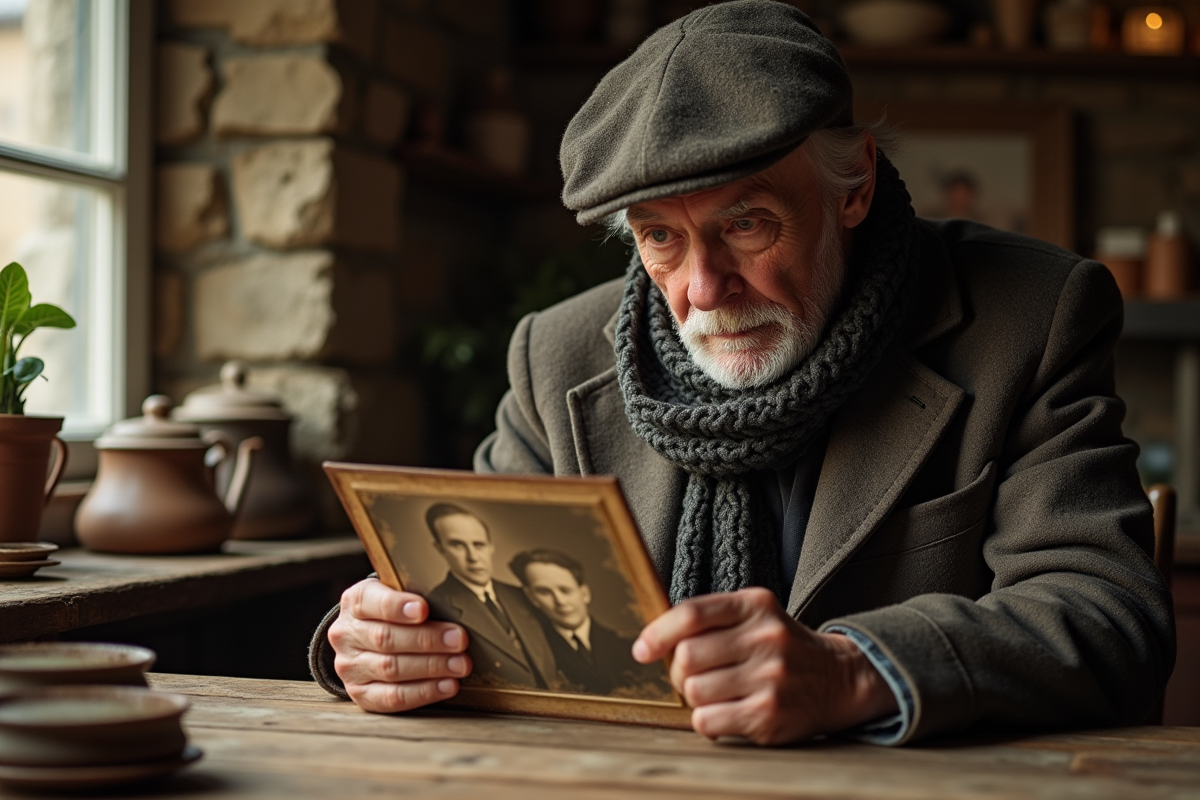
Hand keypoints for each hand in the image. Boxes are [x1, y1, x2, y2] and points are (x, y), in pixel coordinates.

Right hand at [328, 577, 471, 712]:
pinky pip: (392, 698)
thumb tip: (453, 600)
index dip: (397, 606)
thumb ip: (416, 595)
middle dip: (427, 639)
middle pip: (386, 639)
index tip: (424, 609)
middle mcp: (346, 634)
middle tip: (459, 640)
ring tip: (460, 664)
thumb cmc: (394, 613)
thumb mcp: (397, 594)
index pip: (369, 602)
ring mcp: (350, 667)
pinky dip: (424, 692)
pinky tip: (447, 685)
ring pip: (390, 669)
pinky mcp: (360, 694)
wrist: (366, 639)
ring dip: (431, 667)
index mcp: (355, 602)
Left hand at [632, 587, 897, 743]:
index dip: (657, 633)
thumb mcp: (754, 616)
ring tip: (717, 693)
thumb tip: (650, 640)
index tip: (642, 650)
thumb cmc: (781, 647)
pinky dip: (707, 721)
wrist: (838, 679)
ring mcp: (770, 678)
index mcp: (756, 605)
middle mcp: (766, 638)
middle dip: (678, 670)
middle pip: (686, 657)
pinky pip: (707, 721)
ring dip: (695, 697)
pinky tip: (725, 713)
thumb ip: (710, 619)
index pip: (692, 614)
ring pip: (694, 691)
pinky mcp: (769, 715)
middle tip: (692, 675)